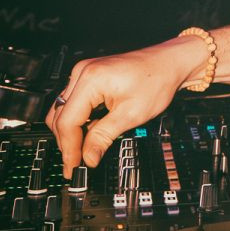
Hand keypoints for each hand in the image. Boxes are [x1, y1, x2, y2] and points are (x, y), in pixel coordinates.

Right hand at [46, 38, 204, 176]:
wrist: (170, 62)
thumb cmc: (157, 81)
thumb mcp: (131, 115)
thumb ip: (103, 137)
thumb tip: (88, 158)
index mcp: (90, 79)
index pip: (67, 121)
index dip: (69, 149)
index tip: (73, 168)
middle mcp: (82, 73)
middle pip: (59, 117)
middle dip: (67, 142)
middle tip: (77, 164)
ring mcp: (84, 73)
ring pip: (63, 111)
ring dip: (71, 132)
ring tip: (83, 152)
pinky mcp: (89, 77)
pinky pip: (73, 103)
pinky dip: (78, 120)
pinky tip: (90, 133)